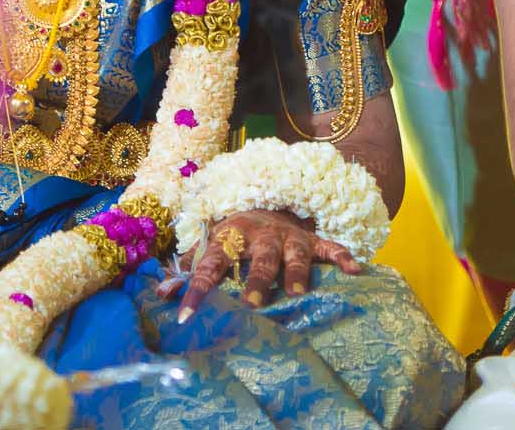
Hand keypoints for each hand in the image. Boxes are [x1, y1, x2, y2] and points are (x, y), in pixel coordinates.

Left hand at [161, 208, 362, 319]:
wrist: (268, 201)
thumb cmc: (234, 233)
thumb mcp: (209, 243)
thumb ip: (185, 268)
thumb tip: (160, 296)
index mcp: (231, 235)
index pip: (210, 263)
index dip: (196, 287)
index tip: (185, 312)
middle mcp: (263, 234)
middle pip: (260, 258)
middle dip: (257, 280)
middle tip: (252, 304)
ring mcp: (291, 237)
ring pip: (296, 254)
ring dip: (297, 272)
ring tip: (298, 293)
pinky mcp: (313, 240)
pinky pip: (330, 247)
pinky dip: (343, 257)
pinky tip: (355, 270)